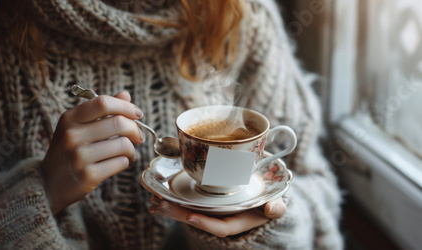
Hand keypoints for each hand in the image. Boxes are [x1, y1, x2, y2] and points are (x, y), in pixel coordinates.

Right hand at [42, 91, 144, 213]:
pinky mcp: (88, 176)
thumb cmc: (67, 151)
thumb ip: (100, 110)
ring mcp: (79, 156)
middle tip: (138, 136)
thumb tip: (125, 95)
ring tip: (128, 153)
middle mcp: (72, 135)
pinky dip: (125, 162)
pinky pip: (120, 163)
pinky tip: (120, 163)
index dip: (125, 106)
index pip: (103, 103)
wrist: (47, 184)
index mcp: (70, 119)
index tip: (137, 114)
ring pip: (123, 144)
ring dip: (131, 149)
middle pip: (118, 122)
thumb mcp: (76, 127)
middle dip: (135, 129)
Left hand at [148, 196, 285, 236]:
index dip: (206, 223)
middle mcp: (223, 218)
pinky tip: (158, 195)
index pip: (221, 227)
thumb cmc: (270, 200)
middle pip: (198, 219)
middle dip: (179, 214)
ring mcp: (213, 211)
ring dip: (171, 208)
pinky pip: (188, 203)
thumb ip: (277, 207)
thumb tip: (273, 209)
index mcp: (238, 220)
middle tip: (161, 206)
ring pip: (190, 211)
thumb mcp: (277, 204)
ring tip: (154, 202)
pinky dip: (173, 200)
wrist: (266, 195)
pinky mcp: (206, 202)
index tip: (190, 216)